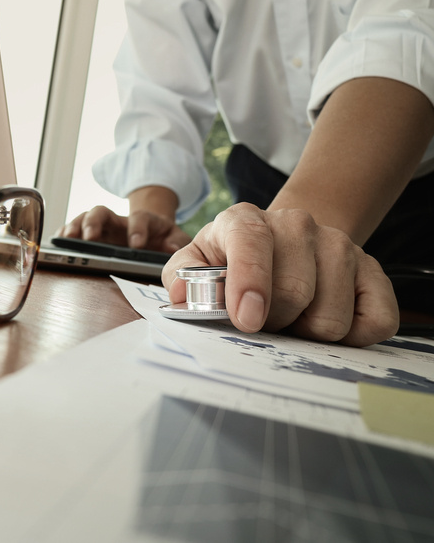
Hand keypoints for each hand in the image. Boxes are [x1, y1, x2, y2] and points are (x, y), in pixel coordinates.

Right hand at [59, 205, 190, 253]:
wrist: (151, 230)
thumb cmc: (161, 236)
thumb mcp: (175, 237)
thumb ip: (176, 241)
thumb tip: (171, 247)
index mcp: (141, 220)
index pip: (139, 219)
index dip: (137, 230)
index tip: (137, 245)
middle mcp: (117, 221)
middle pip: (101, 212)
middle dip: (94, 223)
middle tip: (90, 238)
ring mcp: (102, 227)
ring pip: (84, 218)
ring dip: (74, 227)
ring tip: (67, 239)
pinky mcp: (90, 235)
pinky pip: (73, 230)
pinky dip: (63, 233)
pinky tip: (58, 242)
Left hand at [163, 203, 398, 346]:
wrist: (284, 242)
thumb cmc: (233, 260)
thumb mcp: (198, 261)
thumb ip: (182, 276)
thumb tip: (181, 295)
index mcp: (246, 220)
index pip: (252, 242)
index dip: (251, 283)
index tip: (246, 320)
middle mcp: (296, 225)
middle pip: (294, 292)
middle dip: (274, 321)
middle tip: (264, 320)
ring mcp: (339, 245)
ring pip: (332, 317)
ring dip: (306, 333)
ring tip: (291, 317)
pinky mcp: (373, 272)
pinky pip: (376, 322)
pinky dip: (351, 338)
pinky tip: (324, 321)